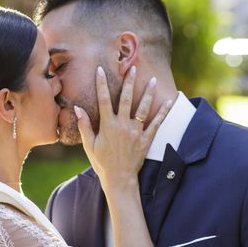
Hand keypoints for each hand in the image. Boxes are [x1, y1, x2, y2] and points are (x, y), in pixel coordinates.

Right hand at [74, 65, 171, 189]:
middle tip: (133, 67)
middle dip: (129, 82)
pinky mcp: (146, 139)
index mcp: (108, 125)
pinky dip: (163, 112)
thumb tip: (77, 108)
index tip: (100, 70)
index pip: (104, 99)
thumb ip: (84, 126)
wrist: (119, 179)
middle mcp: (123, 126)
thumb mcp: (89, 145)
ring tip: (152, 79)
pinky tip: (169, 102)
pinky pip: (157, 123)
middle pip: (127, 99)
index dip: (102, 83)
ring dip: (148, 93)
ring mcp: (136, 132)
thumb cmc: (102, 162)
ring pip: (143, 108)